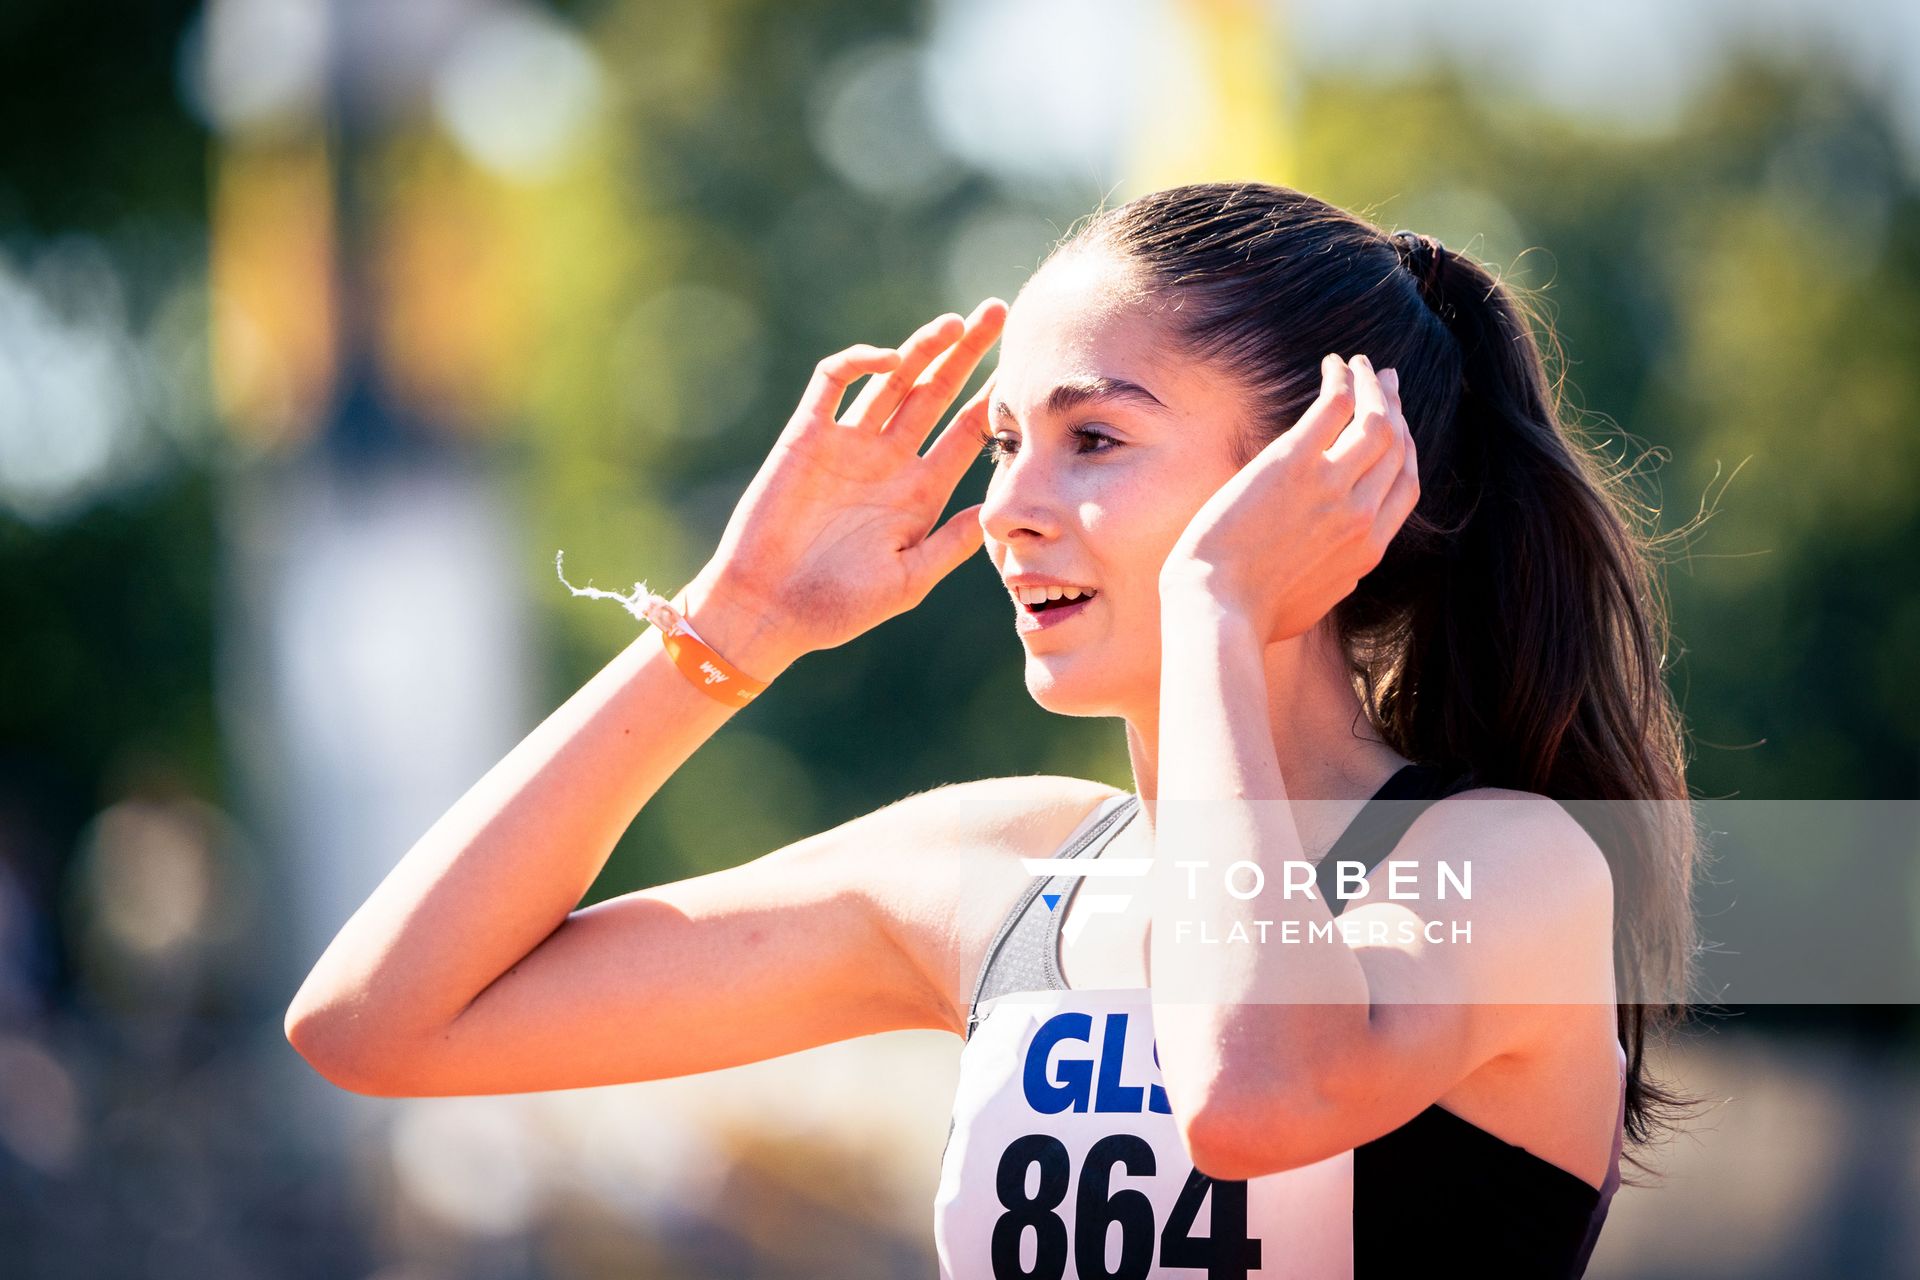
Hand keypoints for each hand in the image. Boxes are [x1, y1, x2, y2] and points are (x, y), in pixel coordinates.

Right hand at [691, 299, 1006, 665]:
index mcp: (919, 493)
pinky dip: (858, 363)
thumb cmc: (836, 607)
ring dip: (922, 348)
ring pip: (892, 379)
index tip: (1025, 371)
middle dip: (967, 353)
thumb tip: (996, 510)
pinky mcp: (806, 437)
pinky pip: (833, 384)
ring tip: (955, 323)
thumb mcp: (908, 582)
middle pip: (936, 393)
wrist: (767, 610)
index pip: (966, 433)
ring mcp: (848, 445)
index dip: (994, 400)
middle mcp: (888, 461)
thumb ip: (950, 545)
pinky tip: (887, 360)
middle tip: (998, 312)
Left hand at [1159, 353, 1418, 642]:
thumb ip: (1339, 576)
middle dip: (1396, 408)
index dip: (1406, 449)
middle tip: (1387, 381)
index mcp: (1368, 549)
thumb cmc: (1251, 614)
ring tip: (1363, 365)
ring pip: (1377, 420)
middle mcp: (1361, 515)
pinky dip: (1341, 380)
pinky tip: (1334, 365)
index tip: (1396, 426)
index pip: (1407, 485)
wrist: (1217, 610)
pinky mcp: (1293, 464)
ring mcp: (1332, 487)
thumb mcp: (1315, 601)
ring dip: (1374, 386)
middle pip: (1397, 447)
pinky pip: (1334, 406)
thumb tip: (1344, 568)